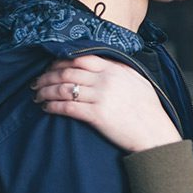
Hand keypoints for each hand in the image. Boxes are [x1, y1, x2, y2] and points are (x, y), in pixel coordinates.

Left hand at [32, 55, 182, 152]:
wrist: (155, 134)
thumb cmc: (149, 111)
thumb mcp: (138, 81)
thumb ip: (119, 70)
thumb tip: (104, 65)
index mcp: (115, 69)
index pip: (81, 58)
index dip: (61, 61)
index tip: (50, 68)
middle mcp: (106, 80)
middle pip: (67, 72)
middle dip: (47, 76)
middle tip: (36, 82)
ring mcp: (101, 97)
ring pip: (64, 88)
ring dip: (46, 91)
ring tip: (37, 96)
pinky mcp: (96, 115)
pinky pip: (68, 107)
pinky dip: (53, 106)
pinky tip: (47, 108)